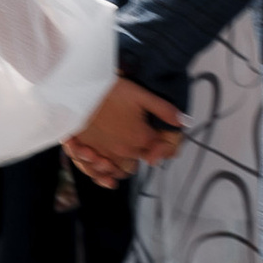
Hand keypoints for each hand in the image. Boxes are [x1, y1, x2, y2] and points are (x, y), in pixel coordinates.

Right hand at [69, 75, 184, 184]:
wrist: (78, 90)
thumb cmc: (111, 90)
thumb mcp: (141, 95)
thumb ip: (164, 110)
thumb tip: (184, 122)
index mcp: (141, 138)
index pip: (158, 150)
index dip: (161, 145)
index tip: (157, 137)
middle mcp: (125, 151)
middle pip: (138, 162)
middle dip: (139, 155)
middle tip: (136, 142)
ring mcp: (105, 154)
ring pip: (118, 171)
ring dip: (121, 166)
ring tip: (120, 154)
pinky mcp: (86, 153)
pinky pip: (97, 171)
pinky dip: (101, 172)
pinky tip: (102, 163)